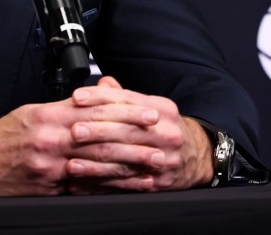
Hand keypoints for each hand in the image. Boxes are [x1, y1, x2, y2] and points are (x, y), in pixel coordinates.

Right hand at [0, 76, 211, 195]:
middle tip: (164, 137)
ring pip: (98, 164)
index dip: (128, 110)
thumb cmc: (3, 137)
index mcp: (49, 115)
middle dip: (138, 137)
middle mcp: (52, 138)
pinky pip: (85, 188)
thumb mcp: (33, 112)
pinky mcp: (49, 188)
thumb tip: (95, 101)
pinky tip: (130, 188)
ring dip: (132, 165)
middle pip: (103, 136)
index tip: (152, 111)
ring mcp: (51, 166)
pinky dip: (111, 188)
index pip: (96, 109)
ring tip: (156, 165)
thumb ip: (66, 108)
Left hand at [63, 76, 212, 193]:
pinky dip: (101, 186)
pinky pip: (125, 186)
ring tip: (72, 165)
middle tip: (73, 131)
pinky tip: (83, 185)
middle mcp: (165, 133)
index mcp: (161, 109)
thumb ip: (124, 97)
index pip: (127, 100)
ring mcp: (164, 159)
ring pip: (125, 161)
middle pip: (126, 130)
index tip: (77, 98)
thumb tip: (102, 82)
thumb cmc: (166, 129)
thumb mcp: (152, 107)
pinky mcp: (159, 182)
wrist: (198, 156)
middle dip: (97, 131)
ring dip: (95, 165)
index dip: (99, 98)